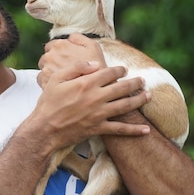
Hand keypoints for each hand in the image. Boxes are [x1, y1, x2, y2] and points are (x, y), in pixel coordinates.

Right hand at [27, 60, 150, 151]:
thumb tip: (96, 64)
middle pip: (122, 87)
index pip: (109, 73)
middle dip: (134, 83)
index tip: (124, 69)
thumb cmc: (48, 103)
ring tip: (148, 96)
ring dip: (139, 100)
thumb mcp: (56, 79)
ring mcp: (99, 114)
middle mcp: (96, 97)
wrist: (45, 129)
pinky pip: (120, 129)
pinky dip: (134, 130)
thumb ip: (76, 67)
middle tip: (142, 80)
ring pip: (125, 105)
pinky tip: (146, 130)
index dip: (119, 70)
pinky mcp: (99, 128)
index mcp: (86, 83)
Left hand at [38, 33, 105, 87]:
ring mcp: (46, 70)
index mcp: (59, 45)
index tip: (65, 59)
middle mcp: (50, 56)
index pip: (51, 45)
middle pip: (46, 58)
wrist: (95, 88)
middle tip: (65, 69)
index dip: (59, 52)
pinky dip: (48, 83)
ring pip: (43, 69)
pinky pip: (42, 81)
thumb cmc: (96, 67)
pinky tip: (60, 85)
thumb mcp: (93, 46)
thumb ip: (78, 38)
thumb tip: (69, 38)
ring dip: (50, 72)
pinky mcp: (45, 83)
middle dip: (53, 62)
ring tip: (63, 79)